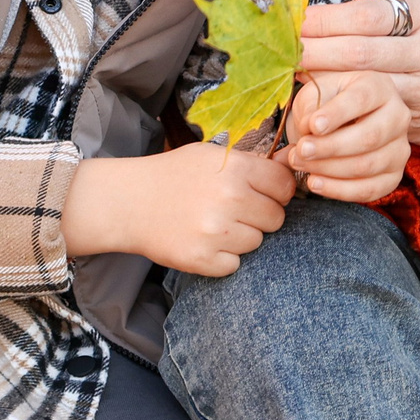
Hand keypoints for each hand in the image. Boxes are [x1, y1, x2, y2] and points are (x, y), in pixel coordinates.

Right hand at [62, 143, 293, 276]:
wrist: (128, 202)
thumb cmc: (173, 175)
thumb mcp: (211, 155)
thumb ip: (250, 163)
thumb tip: (290, 167)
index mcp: (235, 169)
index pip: (284, 186)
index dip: (277, 191)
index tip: (264, 194)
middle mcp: (230, 199)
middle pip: (275, 218)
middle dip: (259, 216)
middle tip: (234, 210)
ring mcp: (217, 232)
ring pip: (257, 242)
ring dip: (241, 237)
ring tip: (214, 224)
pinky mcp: (203, 260)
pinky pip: (235, 264)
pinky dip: (223, 258)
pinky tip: (203, 241)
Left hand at [281, 71, 409, 202]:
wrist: (337, 125)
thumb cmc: (325, 105)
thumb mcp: (314, 94)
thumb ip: (311, 106)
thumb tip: (310, 130)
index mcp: (378, 87)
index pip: (361, 99)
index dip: (337, 114)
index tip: (313, 126)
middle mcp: (397, 116)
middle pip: (369, 137)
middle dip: (330, 147)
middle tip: (301, 150)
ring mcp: (399, 148)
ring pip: (367, 166)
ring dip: (329, 169)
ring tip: (299, 164)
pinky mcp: (394, 176)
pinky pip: (369, 190)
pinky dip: (339, 190)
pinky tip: (314, 182)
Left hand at [298, 0, 419, 148]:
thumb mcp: (414, 14)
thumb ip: (372, 15)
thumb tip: (310, 17)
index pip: (367, 18)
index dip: (326, 21)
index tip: (294, 23)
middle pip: (361, 54)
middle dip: (315, 53)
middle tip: (282, 53)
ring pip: (364, 90)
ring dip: (322, 86)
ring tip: (291, 79)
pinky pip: (372, 118)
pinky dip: (340, 112)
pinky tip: (316, 111)